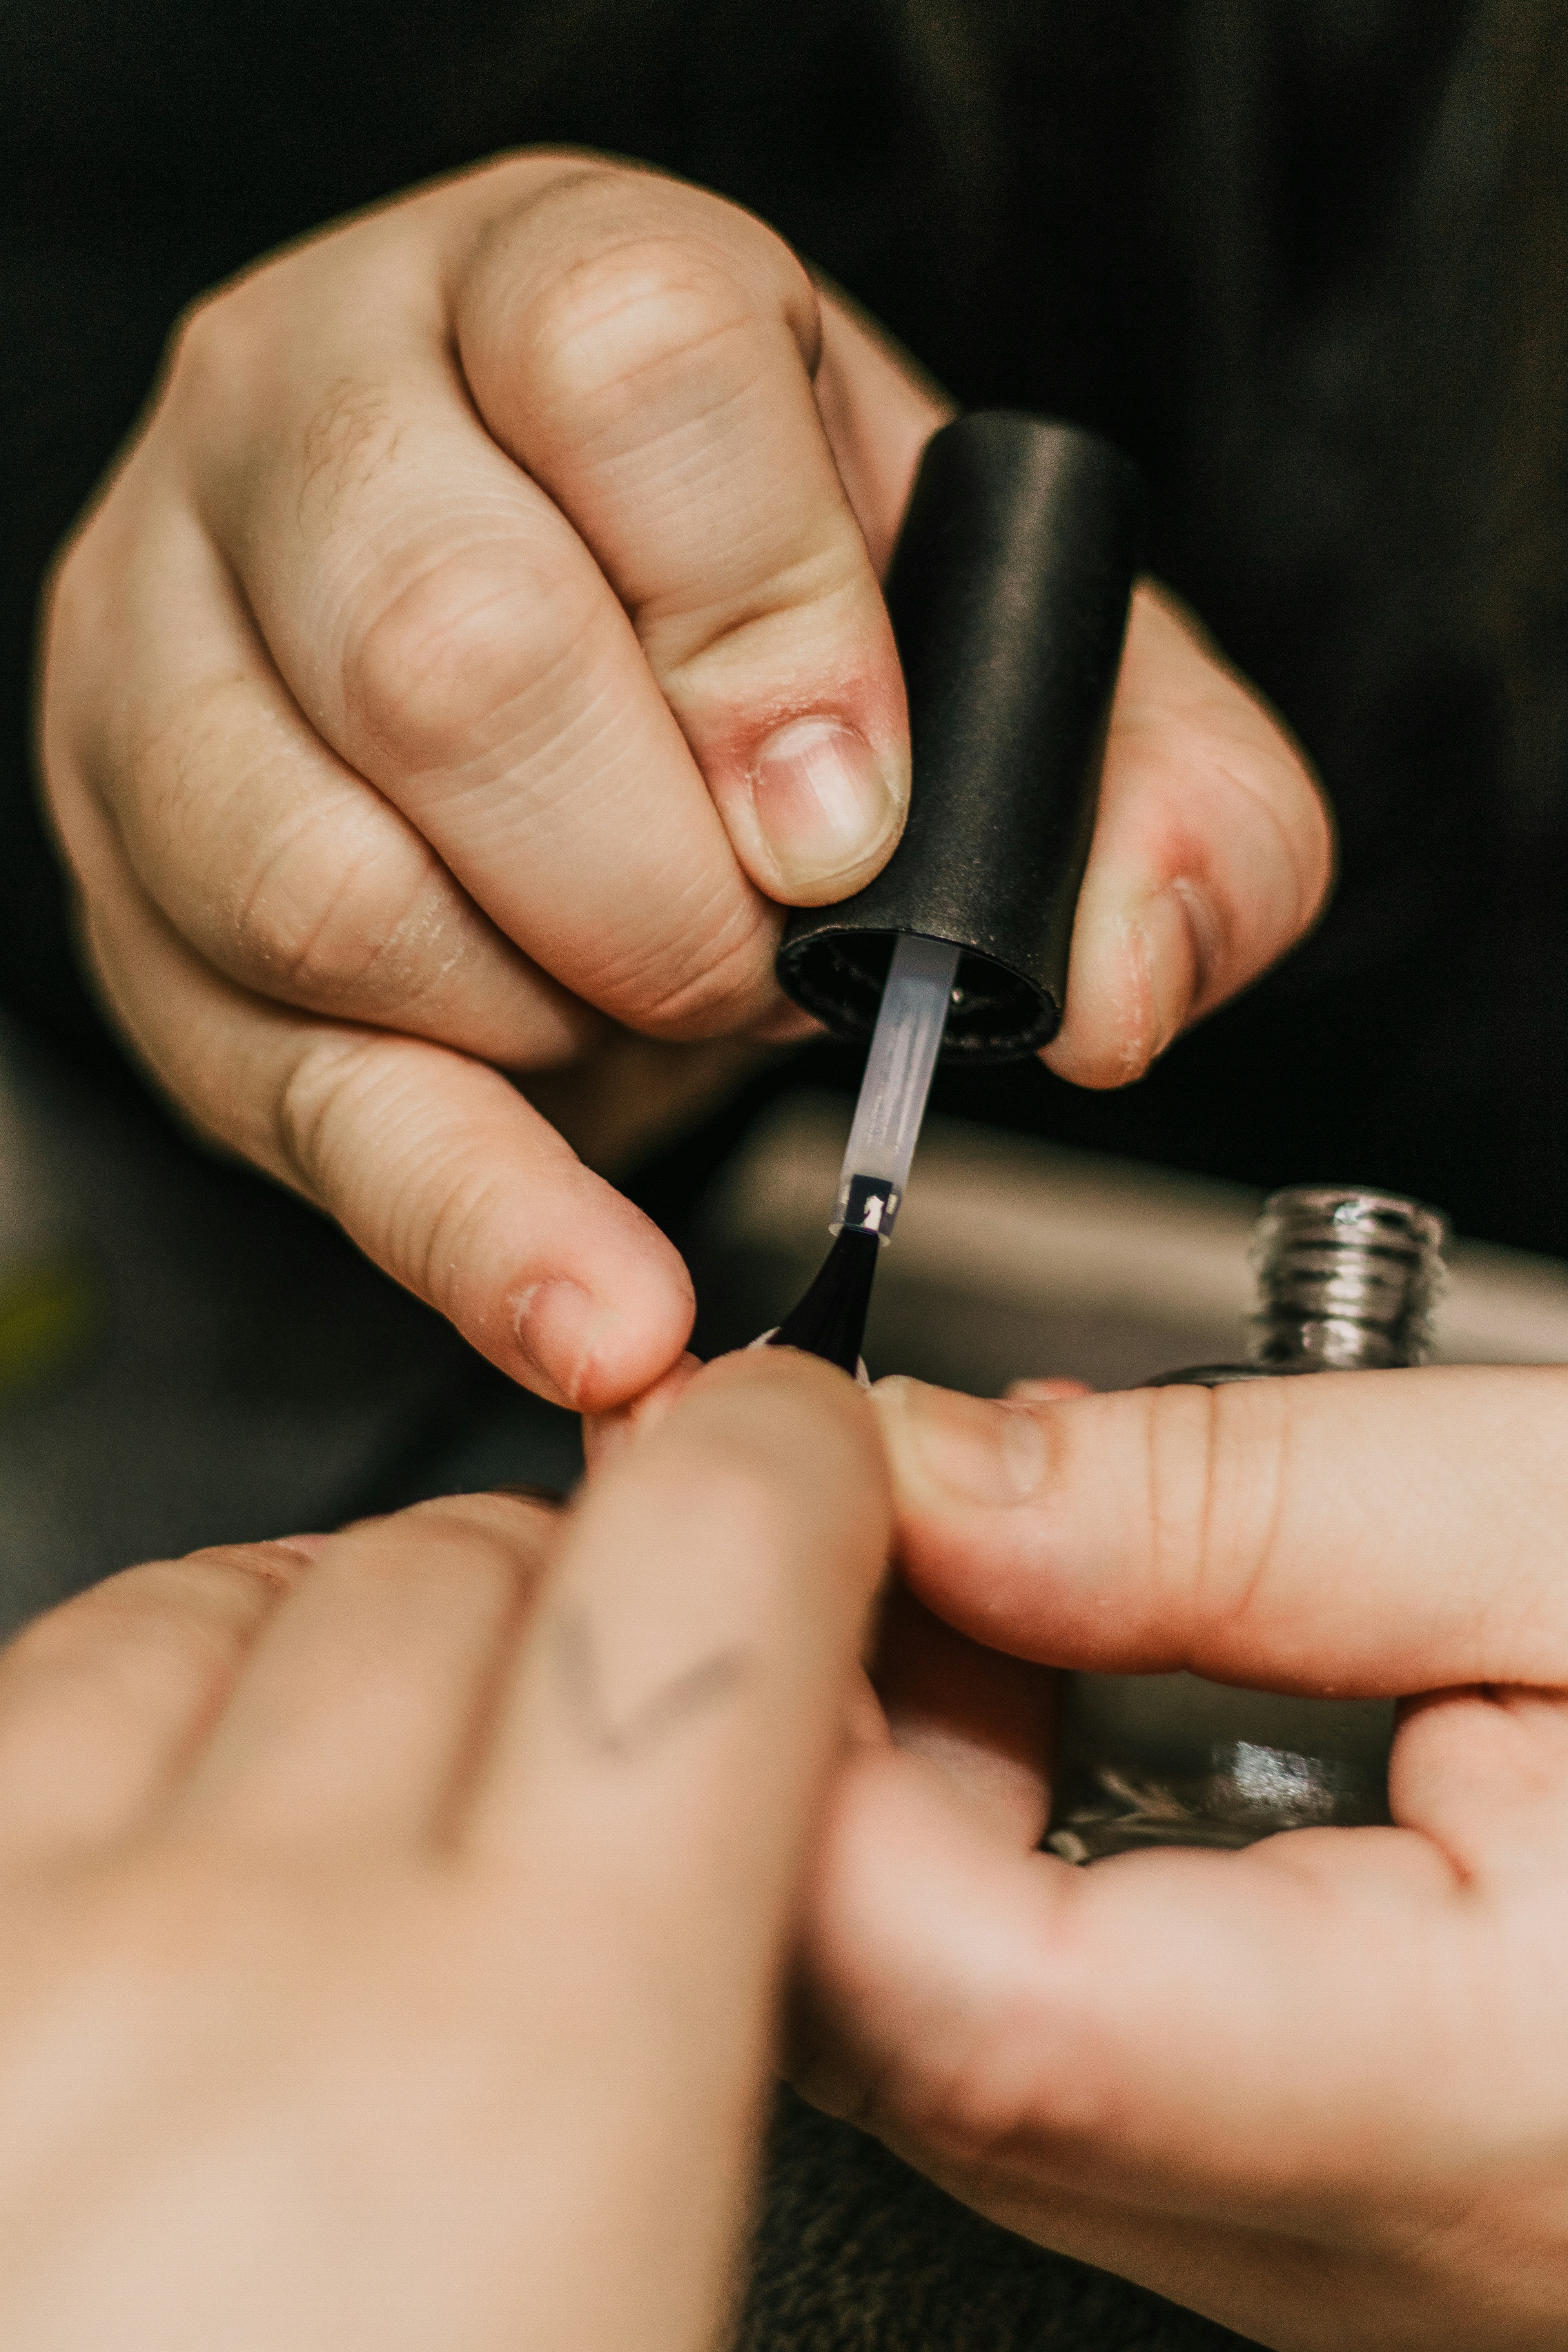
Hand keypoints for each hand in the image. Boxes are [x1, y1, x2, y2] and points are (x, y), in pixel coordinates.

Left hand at [0, 1348, 886, 2350]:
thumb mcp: (640, 2313)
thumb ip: (692, 2058)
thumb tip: (718, 1914)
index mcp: (543, 2066)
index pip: (716, 1565)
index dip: (778, 1461)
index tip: (794, 1459)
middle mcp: (263, 1959)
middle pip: (467, 1563)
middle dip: (555, 1596)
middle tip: (572, 1718)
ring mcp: (33, 1948)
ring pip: (234, 1599)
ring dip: (332, 1636)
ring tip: (359, 1775)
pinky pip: (37, 1692)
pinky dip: (136, 1706)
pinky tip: (165, 1826)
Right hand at [40, 151, 1330, 1409]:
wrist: (531, 690)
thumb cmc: (752, 637)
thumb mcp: (991, 637)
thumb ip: (1145, 778)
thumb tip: (1124, 977)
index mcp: (546, 286)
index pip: (624, 365)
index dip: (767, 618)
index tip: (853, 816)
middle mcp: (316, 424)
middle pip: (448, 645)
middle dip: (663, 875)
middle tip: (768, 956)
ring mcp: (177, 663)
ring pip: (327, 881)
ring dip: (563, 1016)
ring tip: (656, 1005)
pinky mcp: (143, 903)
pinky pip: (295, 1089)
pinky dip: (473, 1224)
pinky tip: (595, 1310)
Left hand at [792, 1366, 1567, 2350]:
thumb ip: (1239, 1506)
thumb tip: (942, 1471)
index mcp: (1483, 2098)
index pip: (989, 2016)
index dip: (807, 1752)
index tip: (767, 1521)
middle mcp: (1366, 2243)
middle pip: (908, 2040)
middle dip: (802, 1738)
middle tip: (830, 1495)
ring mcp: (1311, 2243)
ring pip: (930, 2047)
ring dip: (871, 1777)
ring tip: (948, 1555)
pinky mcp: (1291, 2187)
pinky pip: (1020, 2043)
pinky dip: (959, 1839)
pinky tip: (1020, 1677)